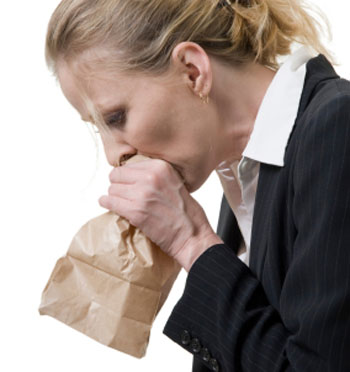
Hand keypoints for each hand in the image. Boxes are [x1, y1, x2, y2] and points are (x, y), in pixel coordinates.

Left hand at [98, 159, 222, 270]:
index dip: (127, 177)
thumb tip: (132, 173)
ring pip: (112, 189)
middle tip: (125, 196)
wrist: (192, 236)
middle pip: (117, 176)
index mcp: (161, 167)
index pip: (128, 165)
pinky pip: (109, 202)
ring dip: (115, 197)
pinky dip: (106, 204)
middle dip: (119, 186)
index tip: (129, 185)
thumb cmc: (186, 213)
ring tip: (123, 204)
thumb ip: (155, 174)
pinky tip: (109, 205)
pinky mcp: (135, 211)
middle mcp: (150, 177)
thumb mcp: (174, 182)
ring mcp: (142, 194)